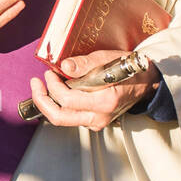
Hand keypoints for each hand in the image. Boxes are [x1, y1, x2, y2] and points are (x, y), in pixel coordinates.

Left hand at [28, 48, 161, 130]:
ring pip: (62, 119)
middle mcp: (100, 117)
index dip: (52, 86)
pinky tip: (56, 92)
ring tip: (44, 85)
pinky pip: (69, 118)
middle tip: (36, 83)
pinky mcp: (94, 121)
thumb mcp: (107, 59)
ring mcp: (97, 122)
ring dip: (49, 102)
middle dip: (42, 100)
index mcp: (105, 102)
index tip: (49, 73)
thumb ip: (86, 63)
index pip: (67, 100)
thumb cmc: (127, 69)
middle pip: (59, 117)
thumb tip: (65, 67)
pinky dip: (59, 106)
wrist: (144, 82)